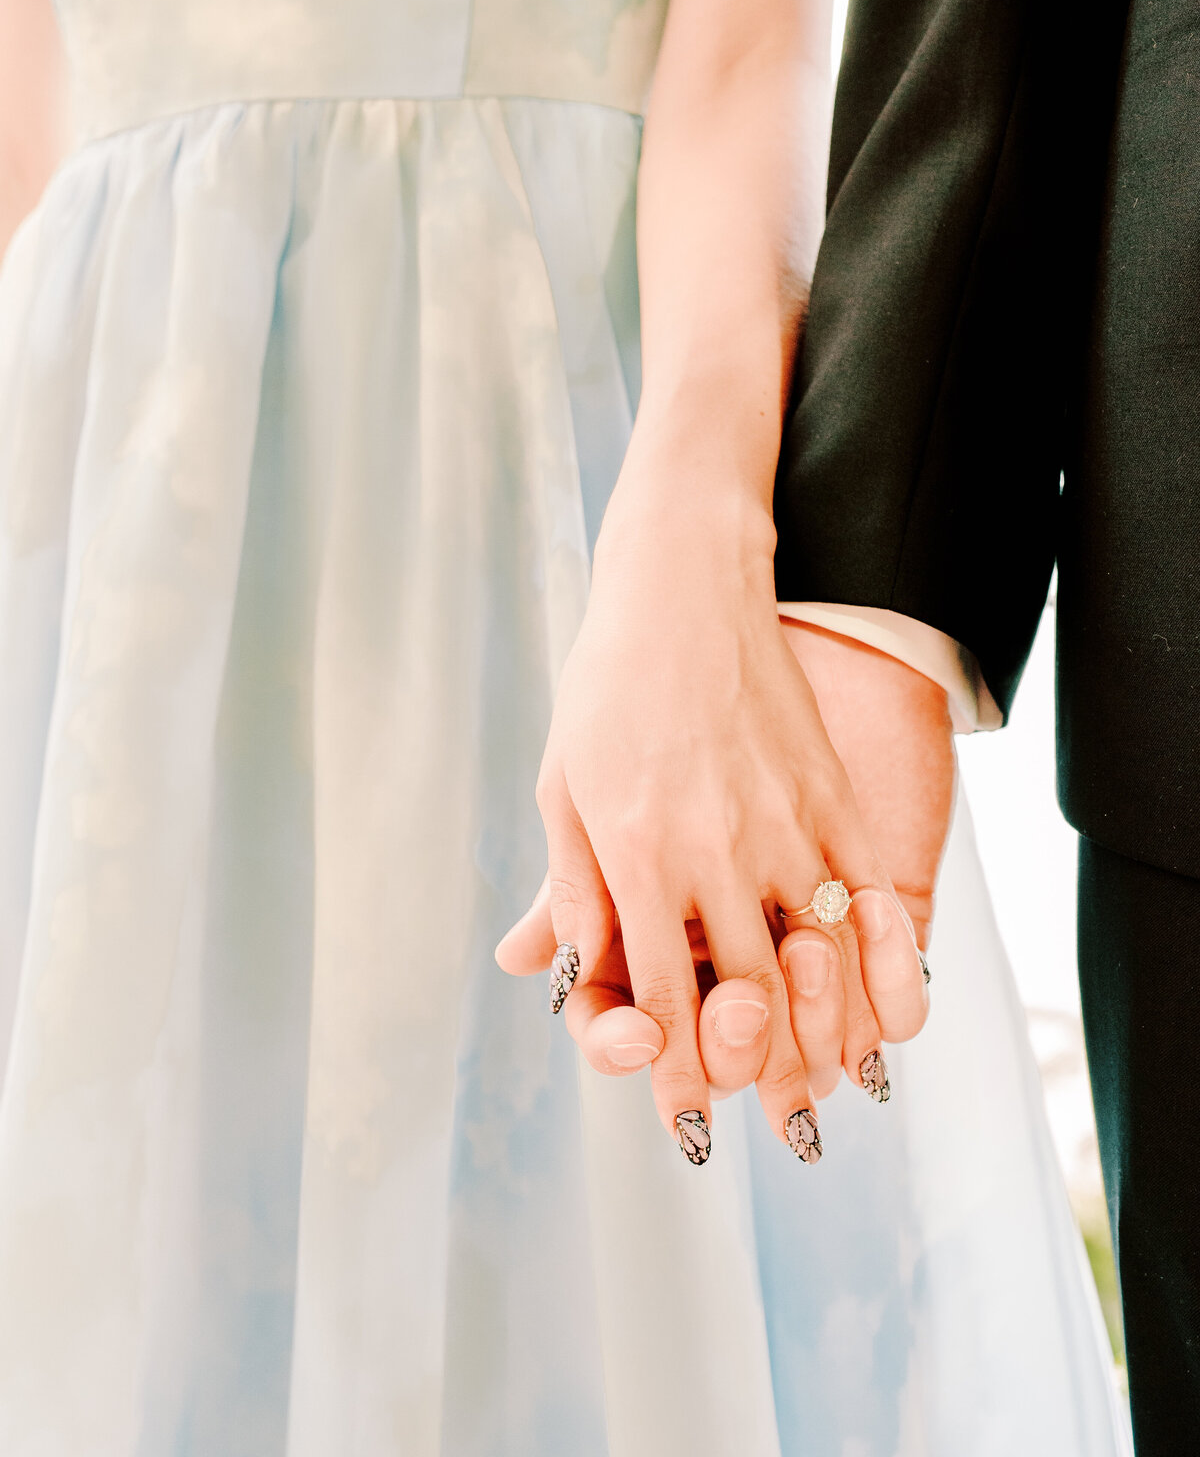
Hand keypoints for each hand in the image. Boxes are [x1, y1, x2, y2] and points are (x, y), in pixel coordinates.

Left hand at [500, 449, 928, 1163]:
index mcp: (635, 852)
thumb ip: (575, 890)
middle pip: (747, 996)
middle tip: (759, 1114)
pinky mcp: (831, 797)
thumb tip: (568, 981)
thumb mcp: (563, 787)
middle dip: (752, 1070)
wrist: (684, 588)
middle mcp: (714, 847)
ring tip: (822, 1086)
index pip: (660, 994)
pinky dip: (886, 971)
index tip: (684, 1109)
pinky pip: (869, 903)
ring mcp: (784, 821)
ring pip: (816, 962)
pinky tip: (890, 1017)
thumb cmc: (605, 687)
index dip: (674, 1067)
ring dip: (821, 1038)